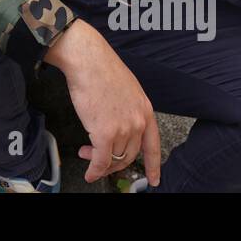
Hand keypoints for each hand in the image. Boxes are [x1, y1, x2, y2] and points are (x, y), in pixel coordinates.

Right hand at [45, 20, 161, 186]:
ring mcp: (123, 129)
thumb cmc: (101, 69)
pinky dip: (94, 170)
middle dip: (113, 161)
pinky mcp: (104, 133)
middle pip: (129, 155)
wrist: (88, 61)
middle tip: (98, 158)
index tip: (154, 179)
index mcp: (145, 110)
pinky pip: (101, 160)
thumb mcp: (126, 89)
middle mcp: (137, 122)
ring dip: (99, 161)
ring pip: (113, 158)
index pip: (153, 145)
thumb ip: (127, 109)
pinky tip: (89, 173)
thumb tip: (117, 122)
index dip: (153, 166)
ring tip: (86, 153)